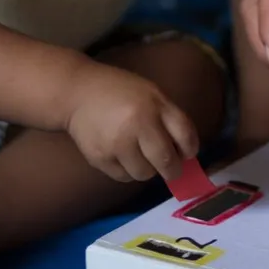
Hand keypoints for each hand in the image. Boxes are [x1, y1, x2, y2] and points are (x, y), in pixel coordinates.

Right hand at [64, 63, 198, 183]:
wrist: (77, 93)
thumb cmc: (120, 91)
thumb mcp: (151, 93)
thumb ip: (169, 117)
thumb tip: (185, 151)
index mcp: (154, 105)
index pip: (185, 135)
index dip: (191, 149)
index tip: (188, 153)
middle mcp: (137, 125)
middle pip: (167, 162)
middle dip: (173, 169)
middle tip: (170, 168)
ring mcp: (117, 144)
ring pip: (145, 174)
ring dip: (148, 169)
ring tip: (140, 156)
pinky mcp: (100, 159)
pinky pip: (124, 177)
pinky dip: (128, 171)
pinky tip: (122, 156)